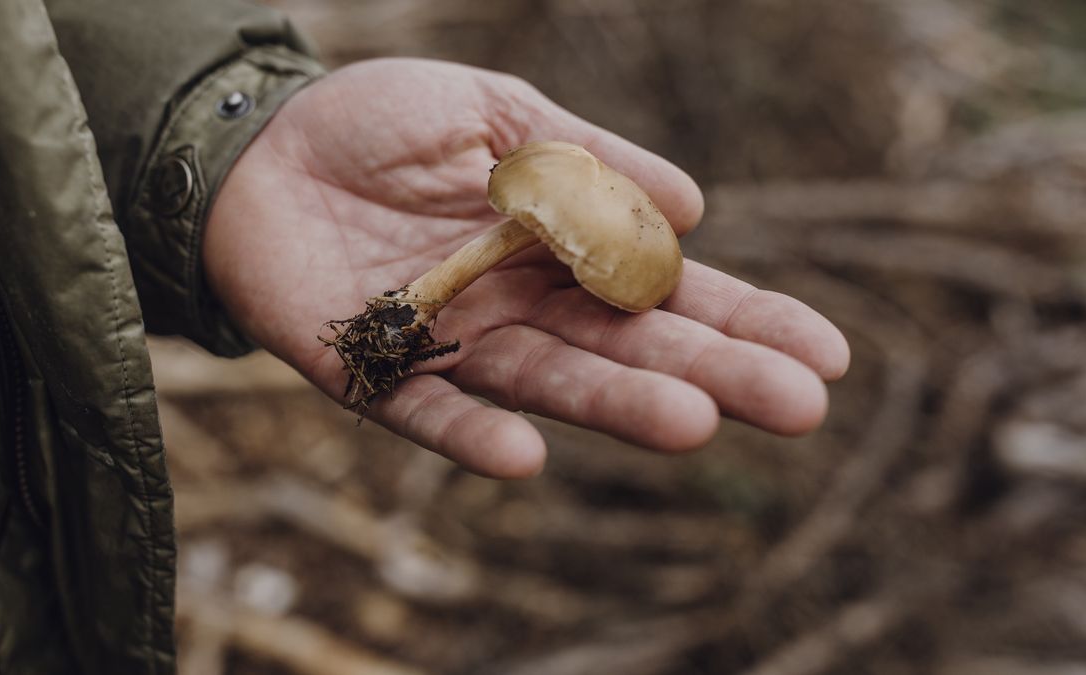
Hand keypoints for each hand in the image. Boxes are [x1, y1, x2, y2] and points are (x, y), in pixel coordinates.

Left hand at [204, 58, 849, 477]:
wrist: (259, 143)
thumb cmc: (379, 121)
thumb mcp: (498, 112)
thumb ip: (587, 159)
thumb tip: (694, 208)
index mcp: (562, 249)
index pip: (670, 292)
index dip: (746, 321)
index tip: (826, 354)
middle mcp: (524, 306)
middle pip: (629, 348)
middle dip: (715, 373)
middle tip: (802, 407)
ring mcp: (456, 340)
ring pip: (549, 383)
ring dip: (617, 406)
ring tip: (695, 423)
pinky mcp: (377, 365)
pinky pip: (428, 408)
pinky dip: (472, 434)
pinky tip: (525, 456)